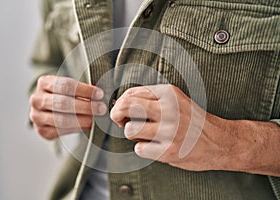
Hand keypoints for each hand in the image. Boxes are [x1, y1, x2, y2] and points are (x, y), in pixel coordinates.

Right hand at [29, 75, 106, 139]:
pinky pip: (61, 131)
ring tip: (96, 119)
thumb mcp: (71, 87)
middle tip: (102, 108)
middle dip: (85, 106)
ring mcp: (36, 116)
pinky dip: (77, 128)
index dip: (85, 90)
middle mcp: (36, 99)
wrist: (50, 108)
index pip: (66, 85)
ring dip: (83, 120)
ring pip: (61, 120)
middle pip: (63, 103)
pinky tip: (87, 125)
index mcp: (44, 82)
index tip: (100, 94)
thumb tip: (101, 97)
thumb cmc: (66, 94)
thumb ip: (83, 90)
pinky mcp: (41, 130)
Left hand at [110, 84, 229, 171]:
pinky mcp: (170, 151)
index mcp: (169, 93)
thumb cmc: (192, 120)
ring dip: (132, 133)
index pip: (131, 94)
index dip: (120, 103)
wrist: (220, 141)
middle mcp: (169, 109)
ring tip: (144, 134)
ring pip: (130, 129)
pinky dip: (143, 149)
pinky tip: (155, 147)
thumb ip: (151, 98)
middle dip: (117, 114)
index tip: (122, 111)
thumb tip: (121, 104)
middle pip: (126, 107)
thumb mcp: (176, 100)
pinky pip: (139, 149)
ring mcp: (170, 131)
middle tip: (120, 121)